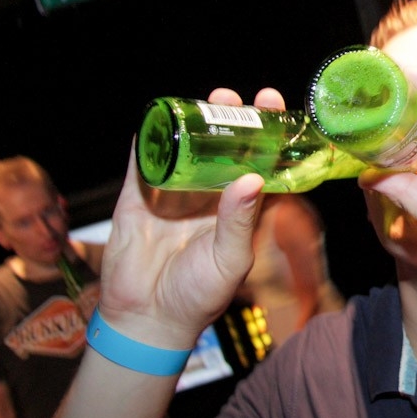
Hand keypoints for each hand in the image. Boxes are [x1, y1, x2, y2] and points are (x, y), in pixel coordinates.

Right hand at [98, 87, 285, 347]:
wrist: (147, 318)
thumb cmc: (199, 295)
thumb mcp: (229, 259)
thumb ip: (240, 222)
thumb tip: (252, 178)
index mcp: (240, 209)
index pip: (260, 165)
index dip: (269, 138)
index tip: (276, 110)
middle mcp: (211, 196)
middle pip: (225, 148)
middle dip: (233, 121)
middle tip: (237, 99)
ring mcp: (175, 194)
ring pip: (188, 148)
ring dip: (196, 122)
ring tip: (209, 101)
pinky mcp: (140, 197)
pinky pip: (144, 162)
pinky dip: (149, 139)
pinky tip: (157, 116)